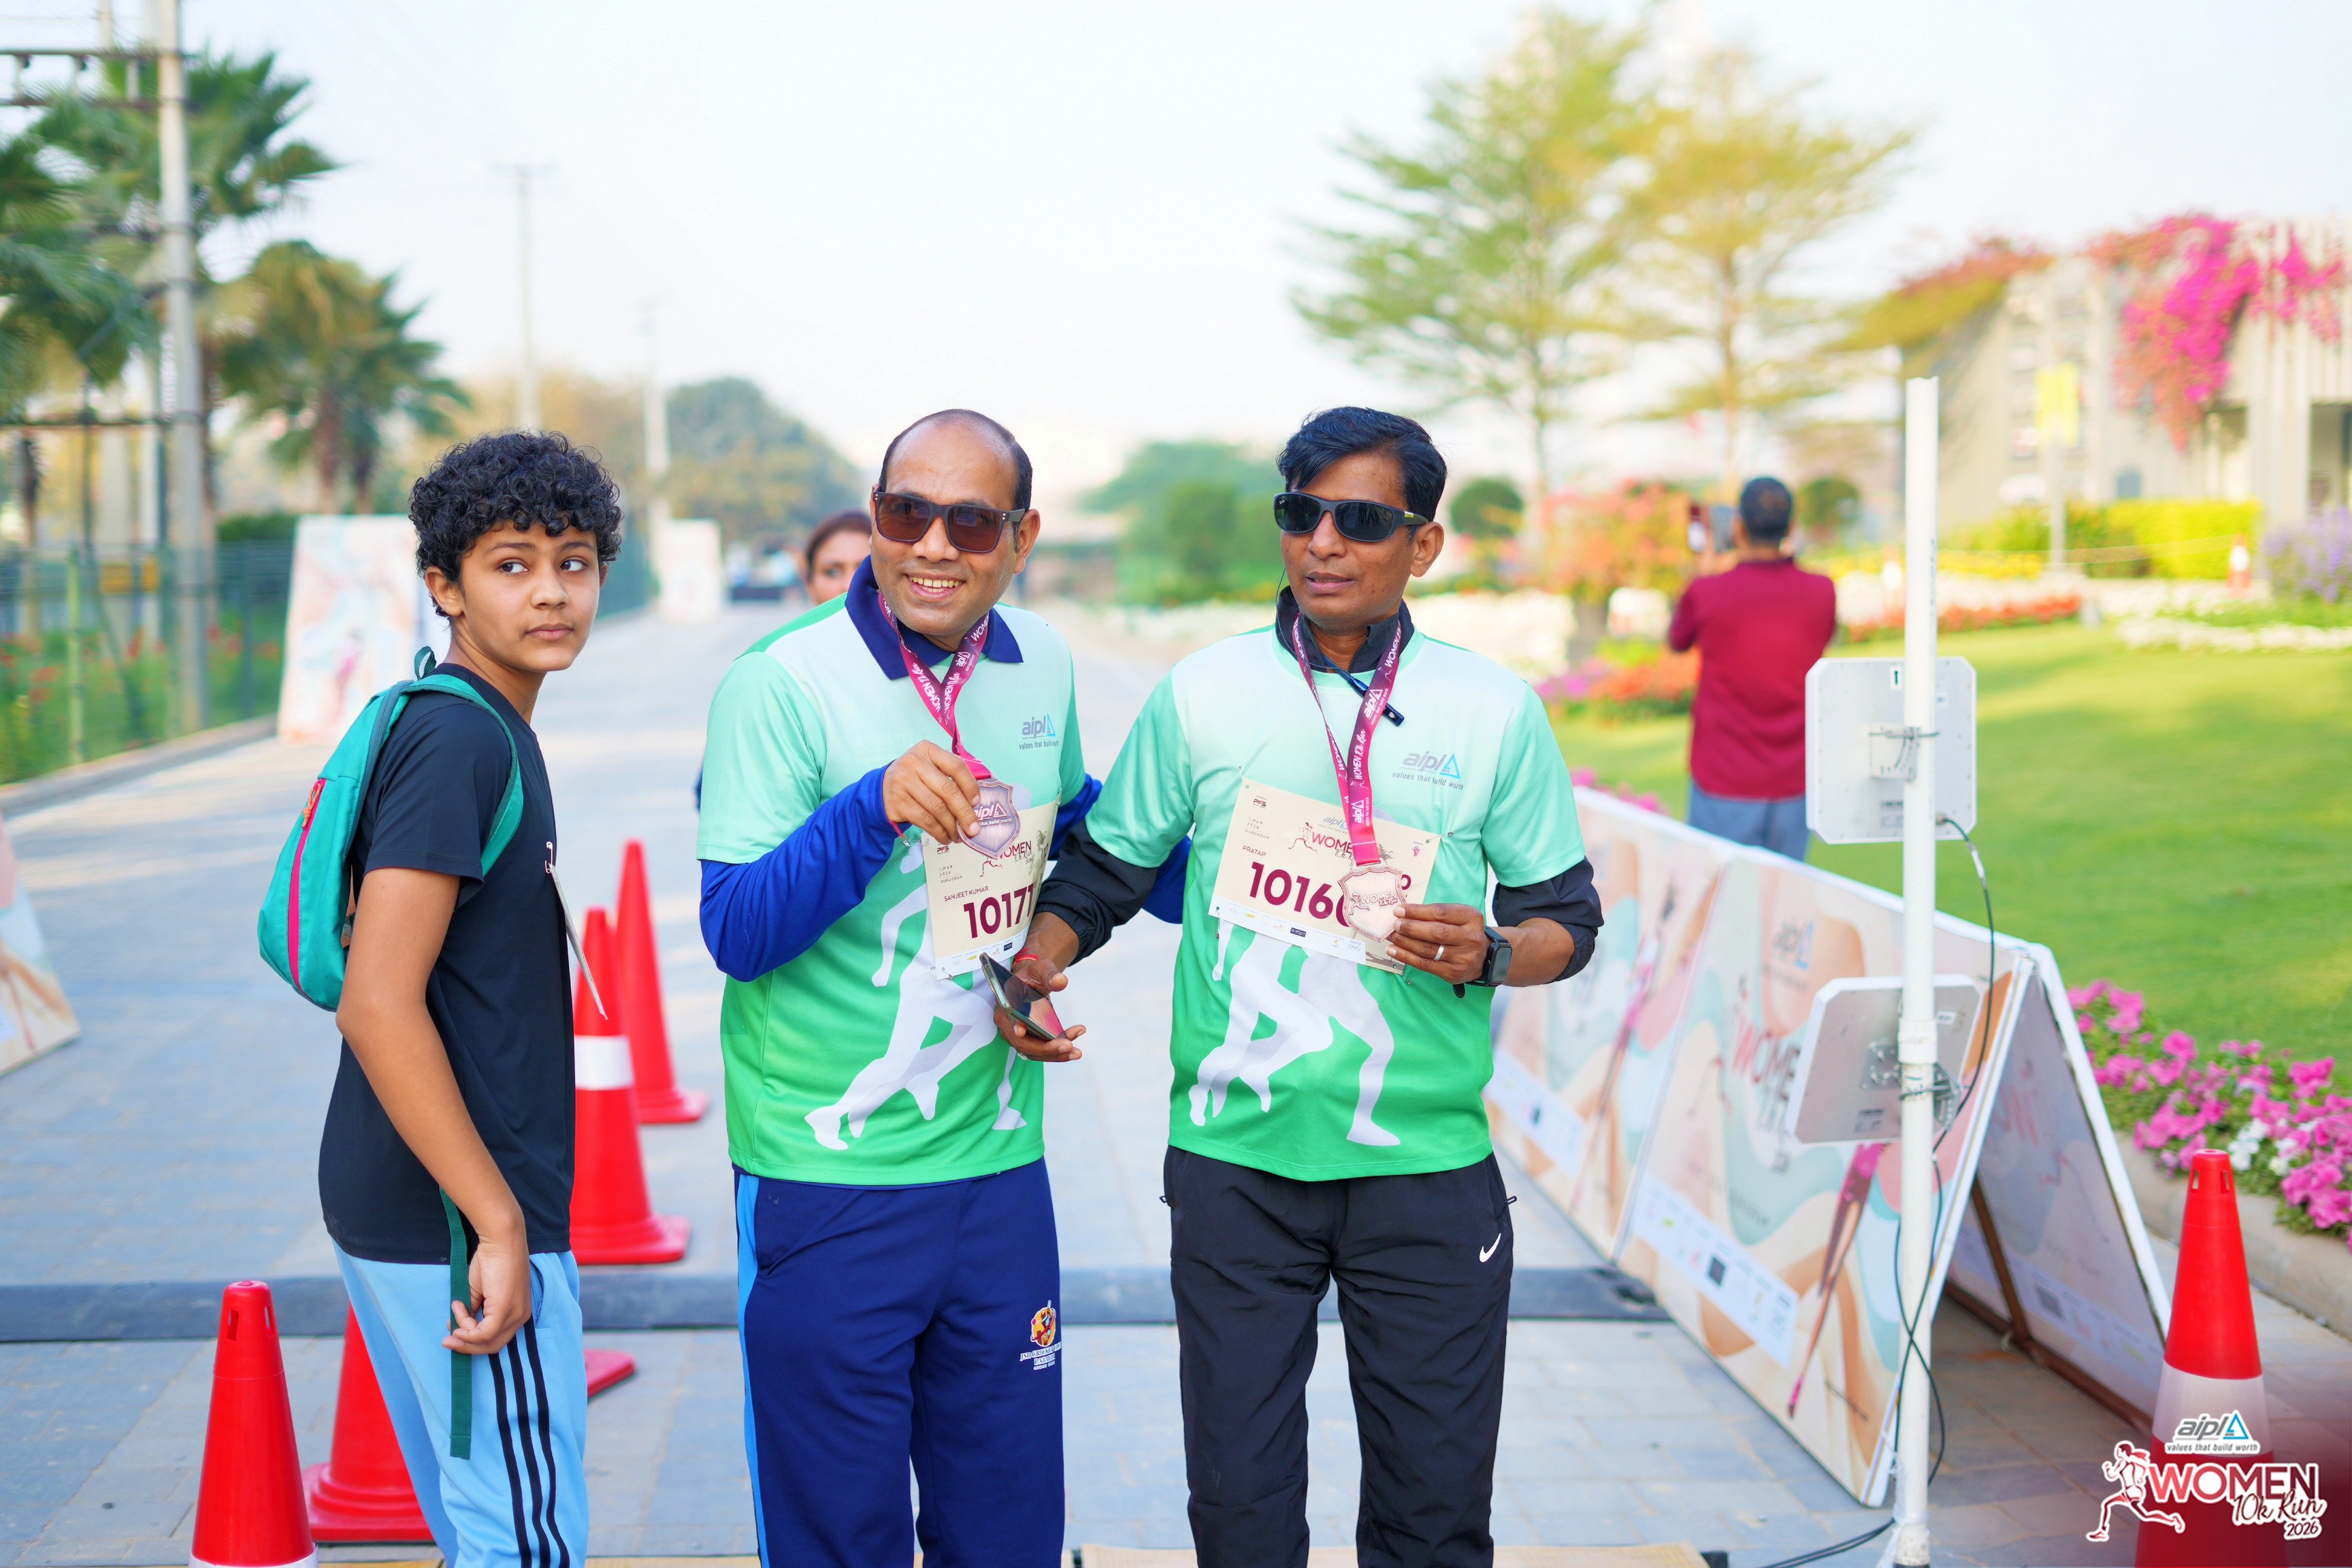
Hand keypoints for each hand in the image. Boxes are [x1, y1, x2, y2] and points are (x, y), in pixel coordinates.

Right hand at [446, 1227, 533, 1354]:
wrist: (500, 1241)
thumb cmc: (492, 1261)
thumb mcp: (480, 1292)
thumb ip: (471, 1310)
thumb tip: (454, 1327)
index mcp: (518, 1312)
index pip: (496, 1339)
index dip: (473, 1341)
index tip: (453, 1332)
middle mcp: (520, 1316)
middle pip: (493, 1346)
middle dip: (467, 1346)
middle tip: (447, 1340)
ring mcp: (515, 1314)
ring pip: (486, 1341)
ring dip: (464, 1334)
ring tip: (453, 1315)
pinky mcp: (505, 1310)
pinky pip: (483, 1333)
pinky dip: (466, 1329)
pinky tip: (458, 1311)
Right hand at [882, 740, 979, 842]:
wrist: (882, 788)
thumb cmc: (915, 778)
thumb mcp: (930, 767)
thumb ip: (950, 777)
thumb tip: (974, 806)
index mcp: (927, 750)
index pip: (956, 766)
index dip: (970, 786)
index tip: (976, 803)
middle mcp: (914, 763)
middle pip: (948, 790)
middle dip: (964, 812)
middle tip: (973, 828)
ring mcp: (903, 782)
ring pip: (937, 808)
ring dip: (952, 826)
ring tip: (959, 836)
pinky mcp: (897, 802)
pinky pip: (925, 820)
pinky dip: (939, 832)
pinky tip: (945, 837)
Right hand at [995, 949, 1085, 1062]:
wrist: (1032, 981)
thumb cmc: (1034, 974)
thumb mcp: (1042, 969)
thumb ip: (1050, 974)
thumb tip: (1061, 982)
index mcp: (1006, 1001)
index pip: (1008, 1016)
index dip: (1014, 1025)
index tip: (1021, 1031)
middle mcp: (1006, 1021)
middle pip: (1022, 1042)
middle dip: (1045, 1048)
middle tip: (1069, 1046)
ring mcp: (1015, 1033)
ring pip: (1032, 1051)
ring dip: (1054, 1055)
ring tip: (1076, 1052)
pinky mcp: (1027, 1039)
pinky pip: (1040, 1051)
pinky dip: (1056, 1053)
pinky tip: (1073, 1050)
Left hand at [1387, 902, 1486, 985]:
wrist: (1484, 957)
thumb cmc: (1464, 931)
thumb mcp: (1458, 917)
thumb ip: (1436, 914)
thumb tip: (1404, 914)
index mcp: (1471, 918)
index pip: (1441, 913)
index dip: (1418, 912)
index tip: (1399, 911)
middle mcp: (1470, 938)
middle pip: (1436, 933)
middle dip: (1411, 928)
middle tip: (1395, 925)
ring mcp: (1462, 958)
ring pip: (1428, 950)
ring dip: (1405, 943)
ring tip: (1392, 936)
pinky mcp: (1452, 973)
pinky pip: (1425, 965)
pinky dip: (1406, 957)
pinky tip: (1393, 951)